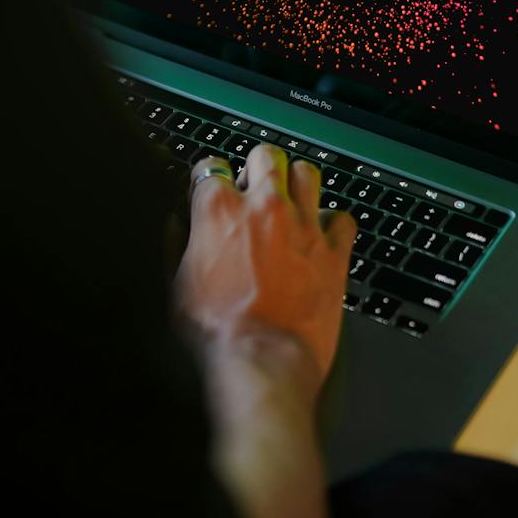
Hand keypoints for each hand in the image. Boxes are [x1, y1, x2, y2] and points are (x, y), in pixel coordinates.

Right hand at [175, 144, 358, 387]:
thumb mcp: (175, 286)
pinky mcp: (333, 252)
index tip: (211, 190)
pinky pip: (342, 218)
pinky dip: (333, 223)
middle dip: (257, 167)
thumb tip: (176, 226)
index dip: (208, 179)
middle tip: (254, 187)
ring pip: (307, 173)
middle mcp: (264, 208)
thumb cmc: (217, 333)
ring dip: (296, 183)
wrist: (262, 362)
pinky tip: (321, 235)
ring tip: (290, 200)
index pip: (210, 166)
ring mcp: (303, 227)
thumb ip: (176, 245)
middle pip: (265, 155)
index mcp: (219, 212)